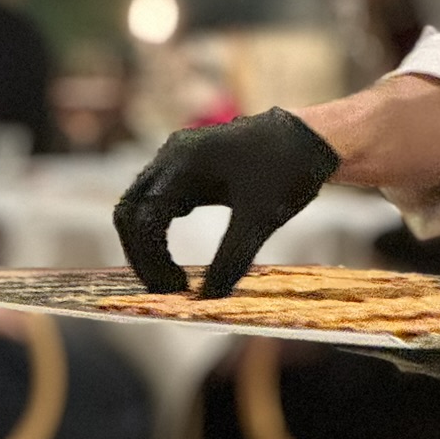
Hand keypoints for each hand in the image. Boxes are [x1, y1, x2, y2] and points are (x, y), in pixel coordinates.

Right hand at [113, 108, 341, 295]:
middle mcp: (170, 156)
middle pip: (129, 211)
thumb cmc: (289, 170)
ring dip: (148, 245)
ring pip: (139, 206)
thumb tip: (208, 300)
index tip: (175, 290)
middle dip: (141, 255)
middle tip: (165, 289)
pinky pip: (157, 202)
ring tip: (172, 279)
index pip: (144, 217)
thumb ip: (232, 259)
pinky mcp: (185, 169)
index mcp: (183, 162)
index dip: (151, 259)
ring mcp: (175, 159)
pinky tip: (176, 260)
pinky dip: (159, 232)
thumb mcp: (262, 218)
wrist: (310, 138)